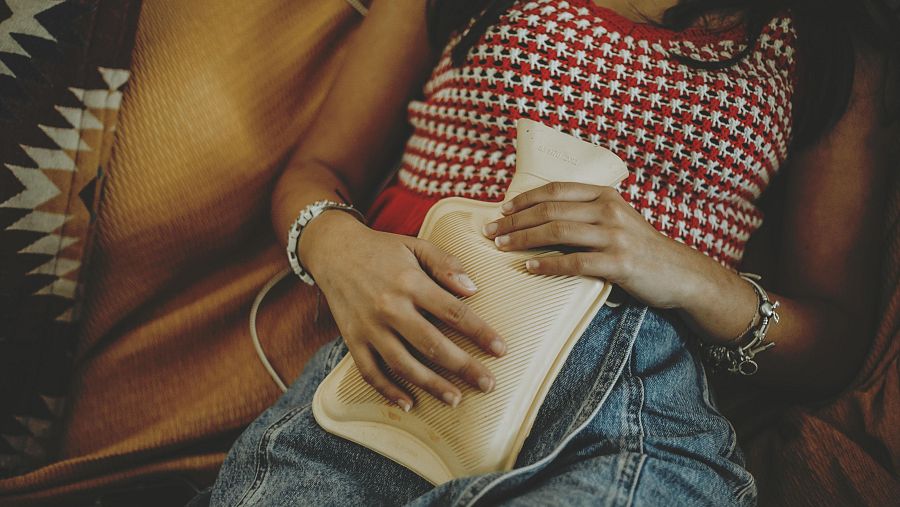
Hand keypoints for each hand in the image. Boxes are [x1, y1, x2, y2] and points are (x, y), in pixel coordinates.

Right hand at [300, 211, 505, 410]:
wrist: (333, 250)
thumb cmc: (382, 249)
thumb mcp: (416, 245)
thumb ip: (445, 264)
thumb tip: (473, 290)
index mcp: (410, 282)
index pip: (453, 313)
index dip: (480, 333)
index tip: (501, 350)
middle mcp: (390, 308)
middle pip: (432, 344)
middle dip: (463, 367)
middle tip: (488, 384)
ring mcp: (369, 327)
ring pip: (403, 364)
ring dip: (431, 385)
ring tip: (456, 400)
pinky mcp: (352, 339)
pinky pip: (370, 372)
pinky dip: (388, 391)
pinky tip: (409, 404)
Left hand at [482, 182, 701, 309]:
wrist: (680, 273)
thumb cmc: (640, 248)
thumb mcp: (616, 221)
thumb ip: (586, 214)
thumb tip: (541, 218)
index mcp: (606, 196)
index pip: (556, 190)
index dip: (525, 198)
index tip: (502, 209)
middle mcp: (609, 210)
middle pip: (551, 209)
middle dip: (515, 220)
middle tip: (490, 230)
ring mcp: (615, 236)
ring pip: (558, 231)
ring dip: (524, 239)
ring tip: (501, 246)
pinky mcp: (619, 263)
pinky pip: (575, 262)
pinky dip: (548, 265)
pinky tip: (529, 268)